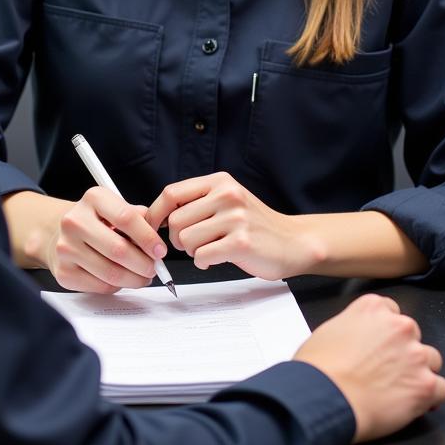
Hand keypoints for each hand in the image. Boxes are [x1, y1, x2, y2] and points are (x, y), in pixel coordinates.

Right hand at [44, 186, 167, 293]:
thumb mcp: (114, 208)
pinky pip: (100, 287)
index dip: (148, 238)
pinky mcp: (63, 273)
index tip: (160, 250)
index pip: (126, 218)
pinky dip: (117, 286)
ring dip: (134, 279)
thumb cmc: (94, 221)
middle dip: (144, 264)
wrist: (58, 233)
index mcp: (92, 199)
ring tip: (142, 276)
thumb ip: (137, 217)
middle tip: (154, 268)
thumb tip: (156, 235)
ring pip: (111, 273)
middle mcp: (74, 221)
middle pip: (119, 250)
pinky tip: (121, 279)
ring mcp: (66, 248)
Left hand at [146, 171, 312, 279]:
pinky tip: (215, 259)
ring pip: (186, 239)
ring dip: (191, 251)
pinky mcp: (241, 243)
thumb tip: (155, 215)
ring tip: (208, 249)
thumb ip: (197, 201)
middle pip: (175, 220)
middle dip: (175, 238)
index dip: (155, 213)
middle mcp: (227, 195)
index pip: (171, 193)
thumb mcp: (227, 200)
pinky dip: (203, 262)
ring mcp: (235, 218)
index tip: (151, 227)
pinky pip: (202, 256)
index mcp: (219, 182)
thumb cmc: (253, 225)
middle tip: (190, 244)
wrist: (293, 241)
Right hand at [295, 294, 444, 441]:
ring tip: (399, 386)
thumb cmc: (321, 368)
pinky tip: (413, 401)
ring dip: (419, 372)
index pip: (392, 312)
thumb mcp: (331, 329)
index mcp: (373, 307)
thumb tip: (362, 339)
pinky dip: (430, 397)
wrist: (325, 396)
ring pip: (432, 360)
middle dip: (404, 350)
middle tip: (387, 368)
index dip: (387, 332)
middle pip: (414, 335)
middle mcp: (398, 326)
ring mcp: (415, 355)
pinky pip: (442, 388)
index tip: (382, 343)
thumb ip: (356, 326)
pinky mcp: (425, 385)